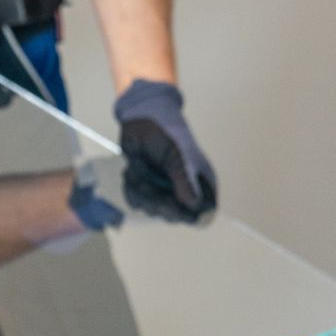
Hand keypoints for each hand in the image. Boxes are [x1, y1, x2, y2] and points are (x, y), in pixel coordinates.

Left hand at [114, 79, 217, 224]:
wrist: (140, 119)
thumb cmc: (166, 133)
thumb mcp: (177, 155)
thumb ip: (184, 180)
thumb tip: (194, 206)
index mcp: (203, 182)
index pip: (203, 214)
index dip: (186, 213)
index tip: (170, 201)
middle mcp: (187, 190)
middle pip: (175, 215)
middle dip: (157, 200)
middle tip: (147, 180)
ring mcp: (166, 192)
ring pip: (154, 210)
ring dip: (141, 191)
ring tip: (138, 169)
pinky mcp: (147, 190)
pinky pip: (138, 203)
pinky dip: (131, 190)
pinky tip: (131, 173)